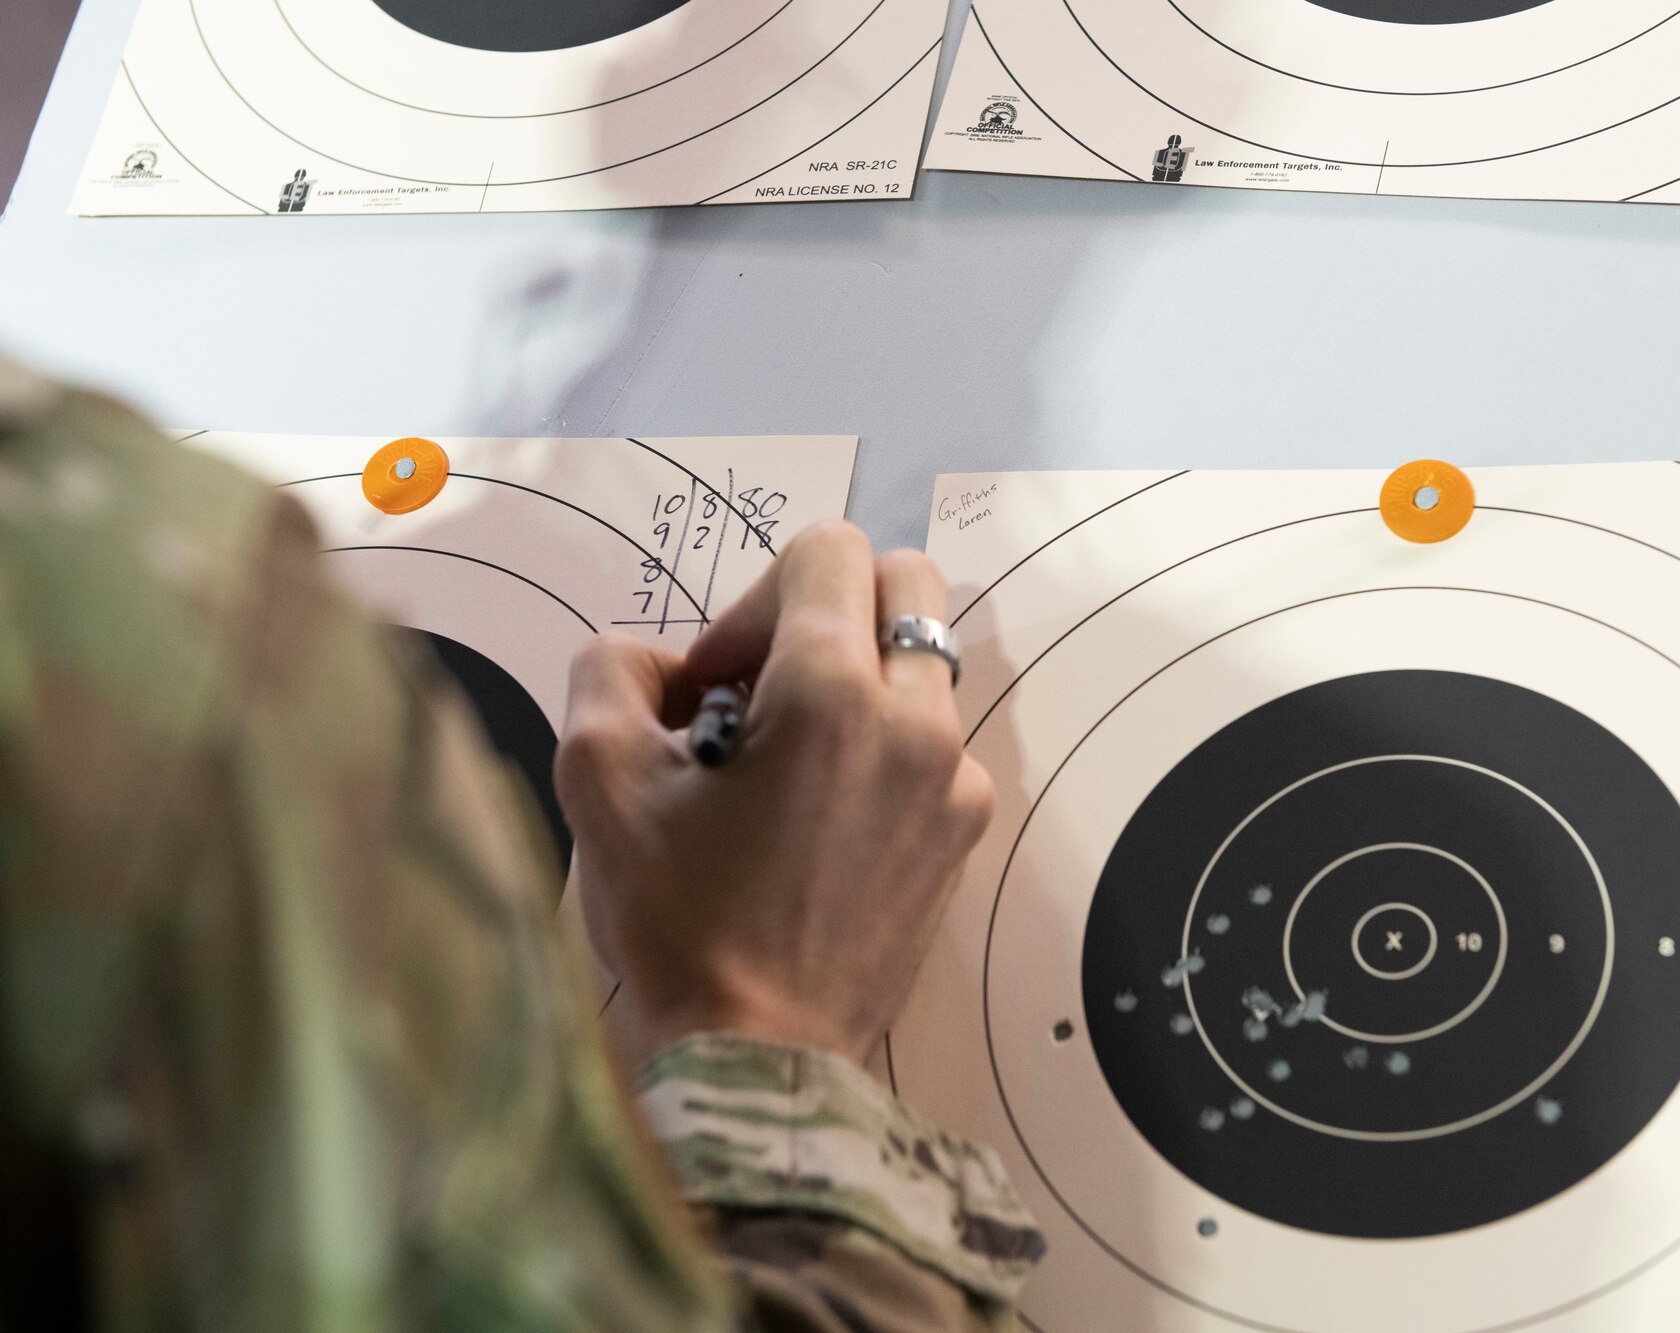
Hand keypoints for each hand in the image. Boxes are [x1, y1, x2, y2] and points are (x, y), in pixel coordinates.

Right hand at [554, 522, 993, 1067]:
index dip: (754, 597)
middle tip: (759, 695)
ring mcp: (956, 781)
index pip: (830, 551)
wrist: (757, 1058)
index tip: (713, 684)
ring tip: (785, 768)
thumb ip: (615, 668)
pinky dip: (881, 749)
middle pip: (904, 584)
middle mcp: (920, 722)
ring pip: (921, 667)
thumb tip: (666, 665)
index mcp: (835, 693)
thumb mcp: (597, 776)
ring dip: (855, 683)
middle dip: (827, 613)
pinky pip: (933, 744)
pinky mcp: (966, 834)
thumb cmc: (675, 921)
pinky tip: (818, 820)